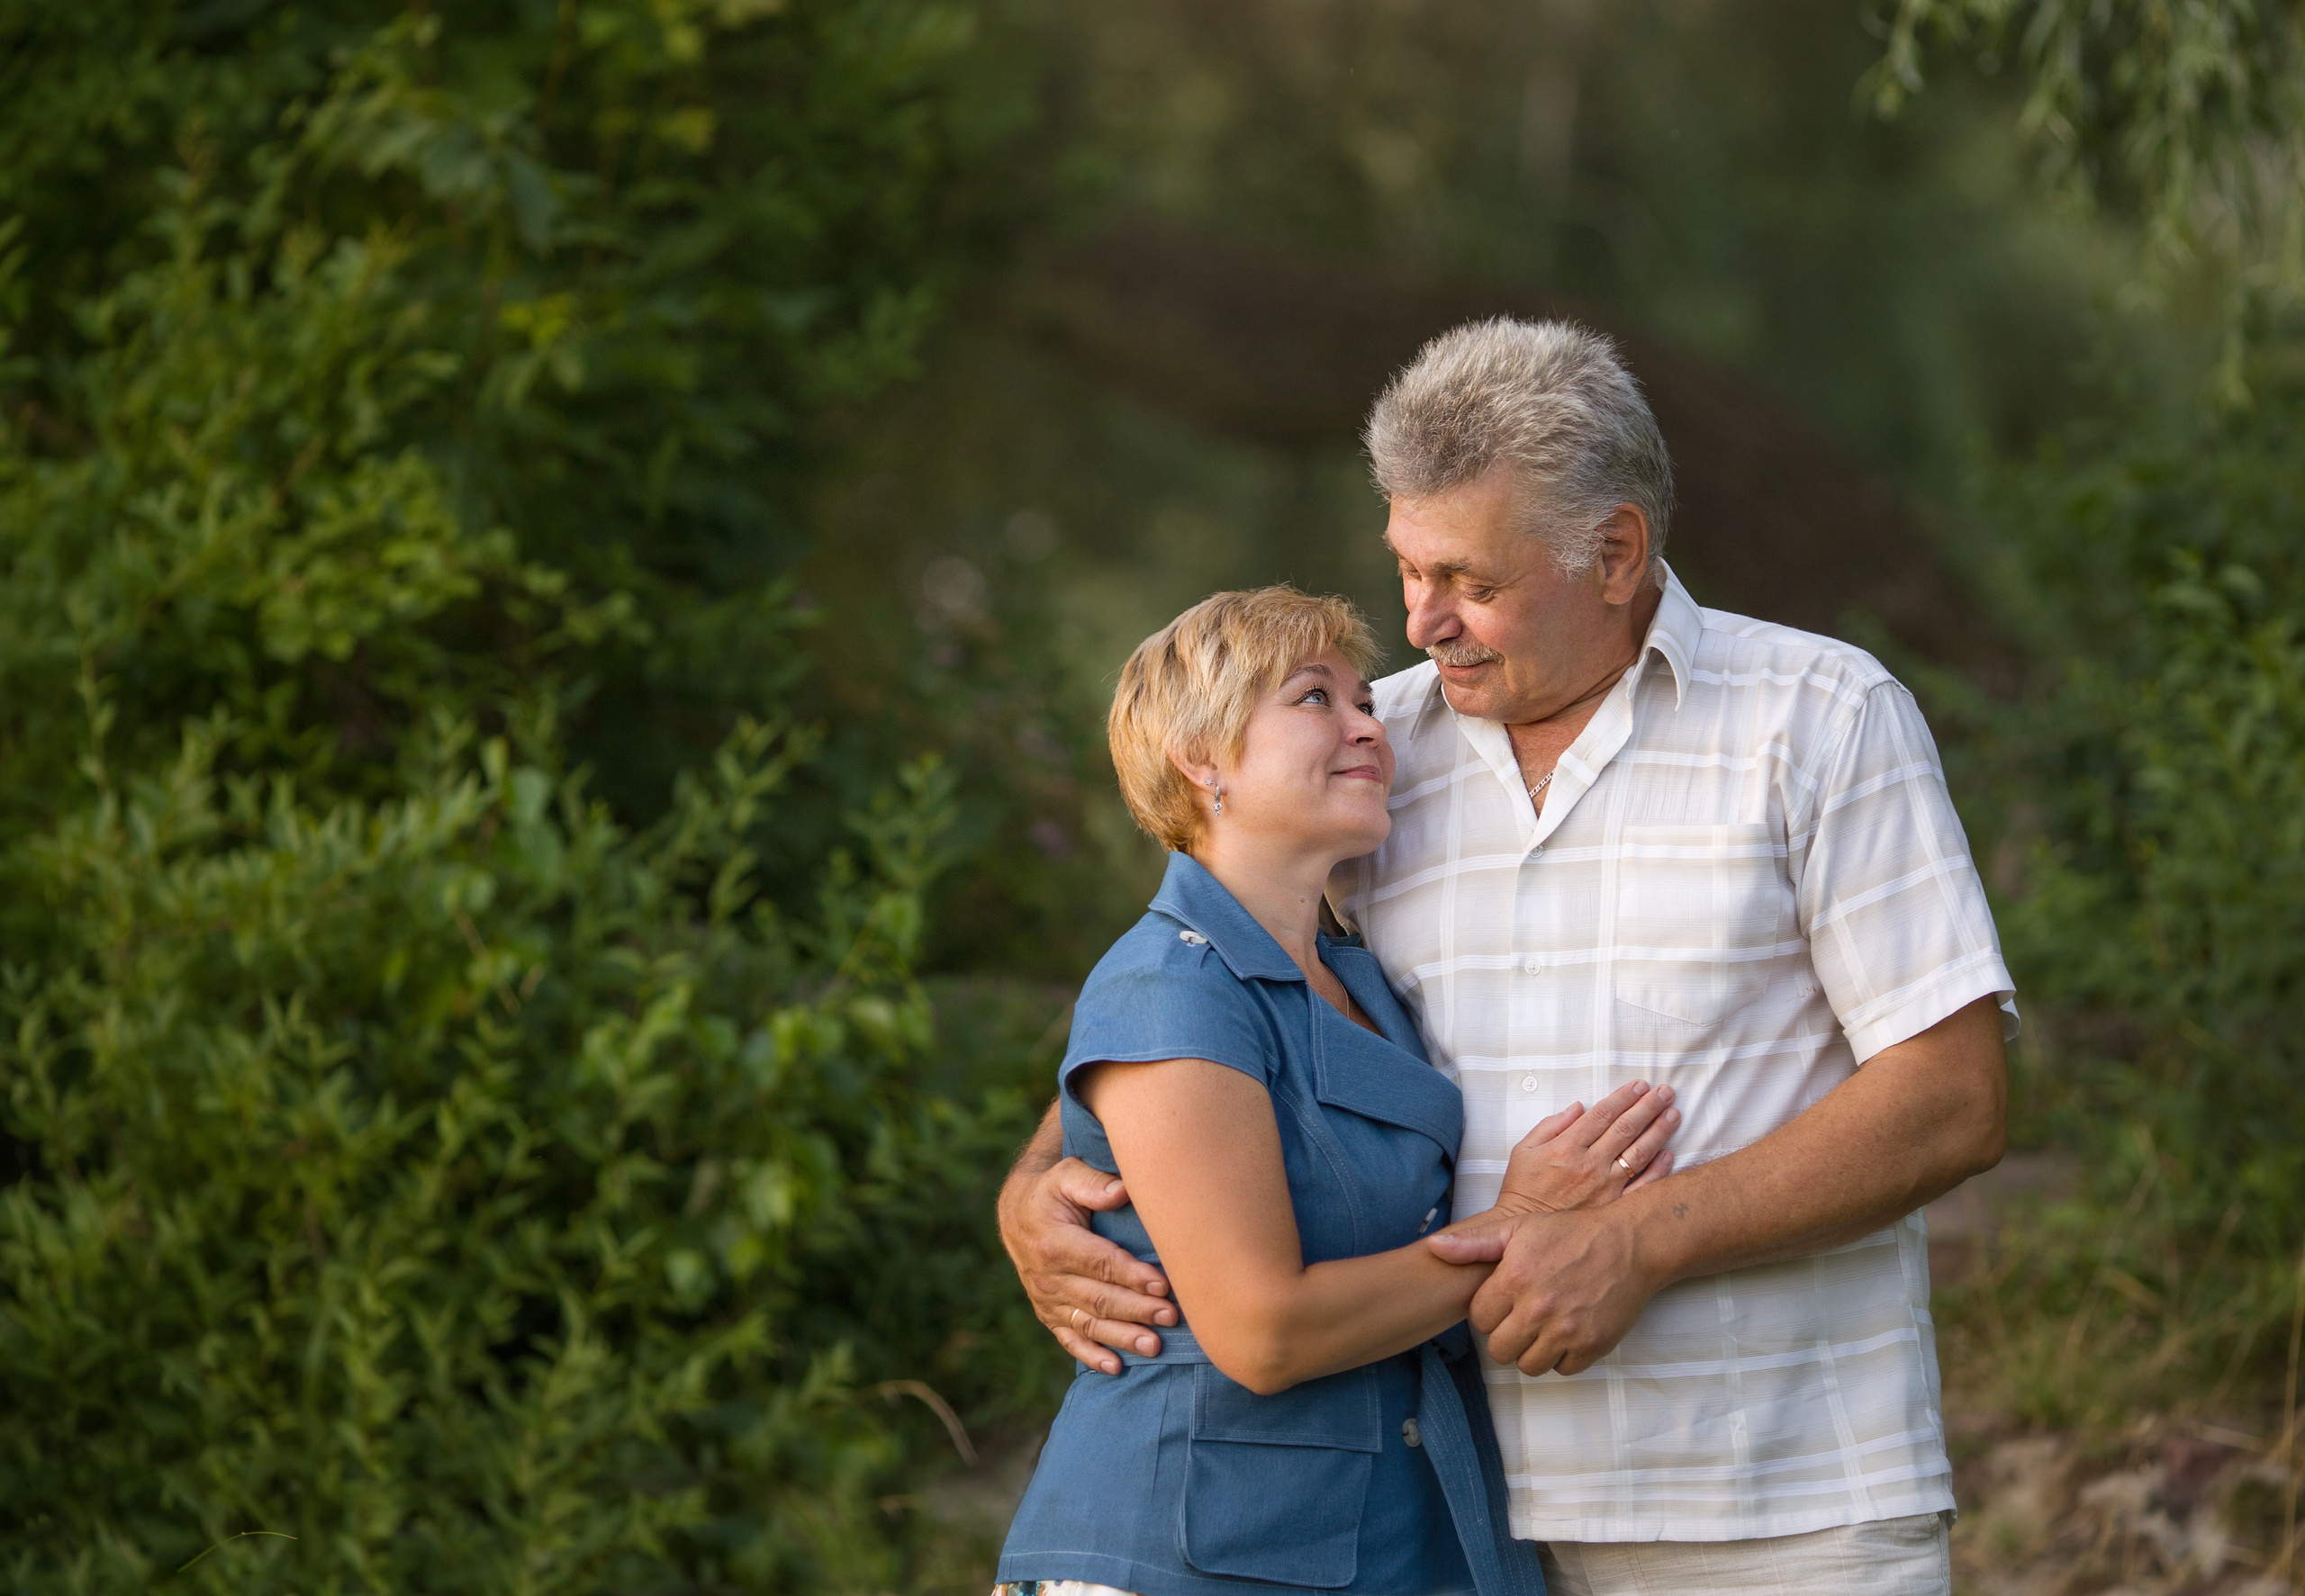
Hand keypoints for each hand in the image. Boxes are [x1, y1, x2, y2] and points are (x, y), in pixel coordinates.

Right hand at [997, 1156, 1177, 1374]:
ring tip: (1155, 1346)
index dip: (1131, 1275)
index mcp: (1054, 1242)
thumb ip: (1094, 1184)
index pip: (1099, 1263)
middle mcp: (1047, 1276)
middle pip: (1098, 1298)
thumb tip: (1123, 1191)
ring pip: (1088, 1324)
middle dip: (1136, 1310)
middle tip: (1170, 1317)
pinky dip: (1091, 1356)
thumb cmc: (1053, 1191)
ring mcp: (1047, 1299)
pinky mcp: (1048, 1314)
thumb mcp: (1067, 1175)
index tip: (1163, 1284)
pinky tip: (1116, 1368)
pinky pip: (1070, 1339)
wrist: (1017, 1214)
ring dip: (1122, 1337)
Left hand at [1430, 1205, 1662, 1374]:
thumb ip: (1474, 1242)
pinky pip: (1562, 1370)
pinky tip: (1567, 1332)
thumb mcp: (1519, 1228)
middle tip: (1522, 1316)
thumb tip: (1434, 1247)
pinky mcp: (1593, 1346)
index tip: (1505, 1299)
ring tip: (1543, 1325)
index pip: (1479, 1319)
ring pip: (1528, 1366)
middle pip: (1499, 1350)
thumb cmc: (1570, 1234)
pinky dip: (1562, 1356)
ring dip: (1532, 1350)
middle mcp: (1538, 1307)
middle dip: (1506, 1335)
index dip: (1490, 1310)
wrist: (1629, 1244)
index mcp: (1515, 1277)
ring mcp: (1567, 1330)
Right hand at [1495, 1081, 1678, 1215]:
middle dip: (1648, 1106)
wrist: (1524, 1231)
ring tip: (1674, 1115)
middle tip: (1665, 1092)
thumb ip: (1550, 1125)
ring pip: (1639, 1153)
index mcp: (1567, 1147)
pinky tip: (1669, 1154)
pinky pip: (1642, 1187)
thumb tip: (1578, 1107)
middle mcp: (1590, 1164)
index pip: (1603, 1114)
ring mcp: (1605, 1187)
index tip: (1639, 1085)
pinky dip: (1658, 1170)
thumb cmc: (1522, 1190)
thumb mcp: (1524, 1150)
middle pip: (1626, 1128)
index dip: (1623, 1097)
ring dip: (1659, 1131)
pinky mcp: (1614, 1207)